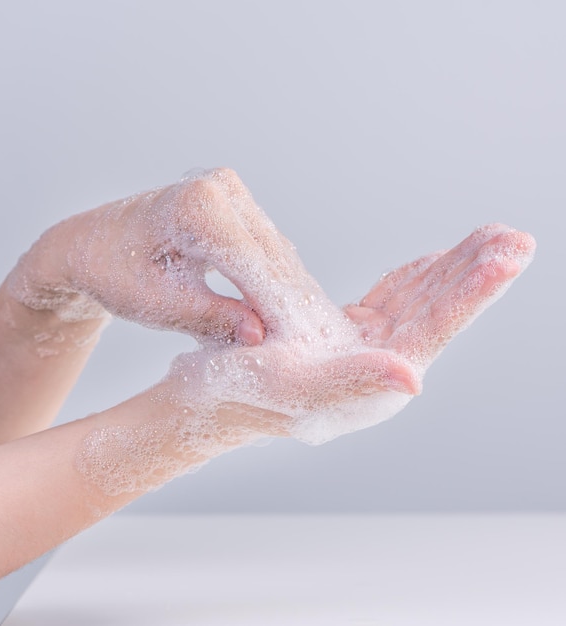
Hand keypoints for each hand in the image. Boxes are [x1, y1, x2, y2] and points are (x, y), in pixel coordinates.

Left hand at [7, 168, 299, 345]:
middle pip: (270, 257)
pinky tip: (284, 313)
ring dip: (285, 294)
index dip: (277, 309)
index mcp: (197, 205)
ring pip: (274, 254)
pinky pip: (264, 249)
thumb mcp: (156, 303)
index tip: (297, 348)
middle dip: (286, 304)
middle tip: (306, 349)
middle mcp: (221, 188)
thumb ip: (210, 317)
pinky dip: (273, 281)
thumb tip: (260, 335)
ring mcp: (231, 192)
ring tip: (299, 337)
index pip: (254, 265)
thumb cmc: (112, 273)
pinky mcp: (235, 205)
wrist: (93, 244)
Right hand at [169, 223, 534, 444]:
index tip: (507, 257)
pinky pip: (388, 304)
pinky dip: (414, 278)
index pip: (430, 336)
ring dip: (453, 271)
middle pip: (434, 318)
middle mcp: (373, 374)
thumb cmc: (231, 392)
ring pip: (416, 306)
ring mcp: (360, 354)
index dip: (469, 297)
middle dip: (475, 276)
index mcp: (367, 388)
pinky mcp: (343, 337)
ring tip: (492, 238)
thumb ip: (349, 383)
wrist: (202, 395)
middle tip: (516, 238)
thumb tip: (413, 378)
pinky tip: (434, 261)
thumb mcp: (284, 384)